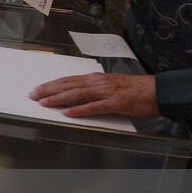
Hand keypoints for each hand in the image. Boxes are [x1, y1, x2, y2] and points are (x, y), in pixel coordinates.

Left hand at [29, 73, 159, 118]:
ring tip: (44, 103)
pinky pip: (94, 107)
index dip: (52, 85)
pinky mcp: (115, 103)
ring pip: (77, 94)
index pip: (69, 80)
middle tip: (33, 95)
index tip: (38, 89)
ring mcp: (106, 92)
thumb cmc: (135, 90)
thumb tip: (79, 93)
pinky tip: (69, 113)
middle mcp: (98, 83)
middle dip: (49, 90)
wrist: (158, 91)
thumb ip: (96, 89)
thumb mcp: (111, 86)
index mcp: (96, 79)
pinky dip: (80, 110)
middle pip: (68, 85)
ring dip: (59, 99)